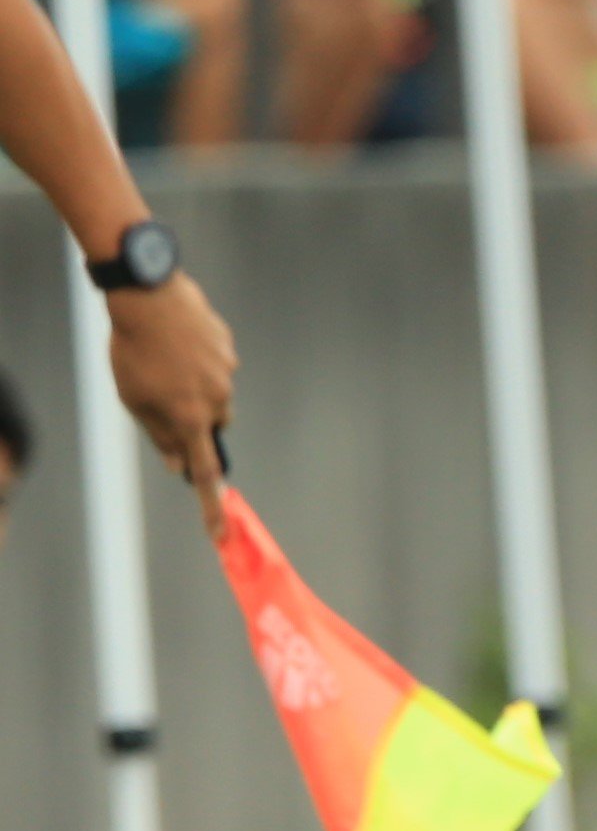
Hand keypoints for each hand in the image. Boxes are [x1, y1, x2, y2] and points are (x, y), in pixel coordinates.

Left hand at [105, 275, 234, 532]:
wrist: (150, 297)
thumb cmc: (133, 352)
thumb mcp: (134, 401)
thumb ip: (159, 435)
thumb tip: (177, 463)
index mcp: (190, 418)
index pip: (205, 473)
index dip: (211, 506)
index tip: (220, 533)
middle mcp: (217, 399)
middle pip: (214, 425)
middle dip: (196, 422)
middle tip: (164, 402)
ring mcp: (227, 371)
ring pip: (217, 394)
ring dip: (196, 388)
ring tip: (163, 362)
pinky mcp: (228, 347)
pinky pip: (217, 364)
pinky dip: (199, 361)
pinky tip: (175, 344)